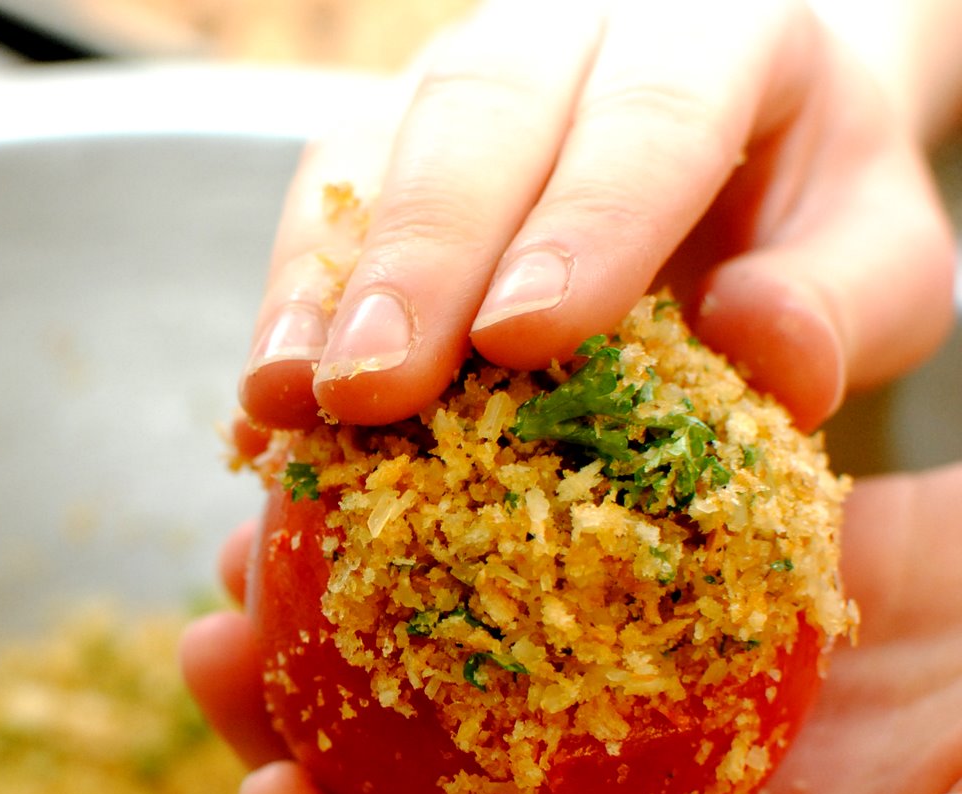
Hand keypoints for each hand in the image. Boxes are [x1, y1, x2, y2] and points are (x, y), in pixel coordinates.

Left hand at [180, 461, 961, 793]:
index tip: (265, 791)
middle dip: (313, 739)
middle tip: (208, 639)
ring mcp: (705, 705)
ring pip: (494, 675)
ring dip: (371, 614)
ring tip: (269, 531)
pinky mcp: (738, 588)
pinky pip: (584, 556)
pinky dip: (492, 514)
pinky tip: (419, 449)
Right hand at [239, 0, 953, 432]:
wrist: (730, 135)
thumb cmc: (795, 200)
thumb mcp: (873, 244)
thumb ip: (847, 294)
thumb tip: (768, 350)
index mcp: (713, 32)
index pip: (648, 111)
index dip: (582, 222)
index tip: (521, 339)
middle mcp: (562, 34)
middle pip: (475, 116)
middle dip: (418, 262)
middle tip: (373, 389)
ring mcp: (451, 83)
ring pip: (366, 151)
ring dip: (318, 285)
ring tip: (287, 398)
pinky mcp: (381, 146)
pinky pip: (317, 207)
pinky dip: (286, 314)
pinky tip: (265, 411)